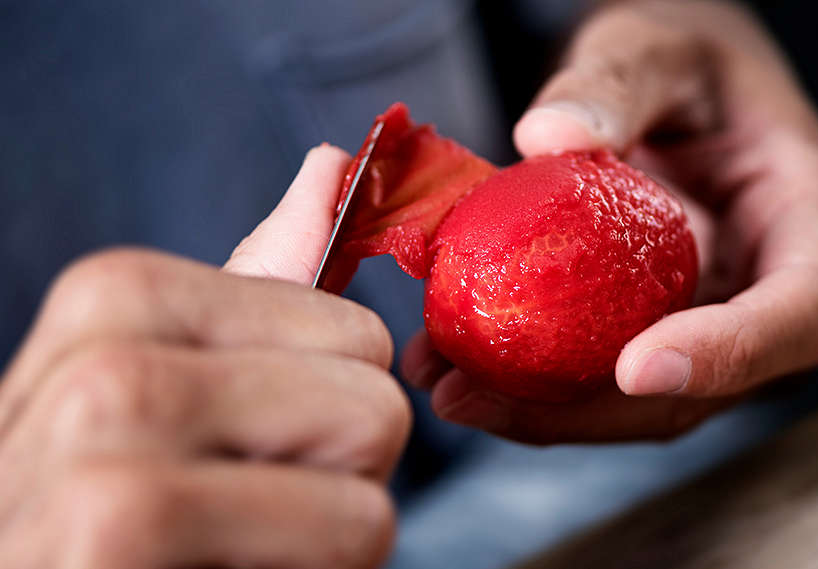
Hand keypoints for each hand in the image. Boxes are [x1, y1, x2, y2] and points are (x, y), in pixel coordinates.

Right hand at [0, 145, 410, 567]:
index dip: (330, 411)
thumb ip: (261, 283)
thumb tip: (333, 161)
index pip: (360, 336)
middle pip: (375, 406)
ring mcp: (104, 468)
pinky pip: (345, 541)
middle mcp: (102, 368)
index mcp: (116, 297)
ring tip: (229, 546)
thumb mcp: (171, 378)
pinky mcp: (120, 543)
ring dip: (325, 540)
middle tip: (240, 512)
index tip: (245, 452)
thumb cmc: (108, 503)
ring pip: (369, 492)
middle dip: (337, 476)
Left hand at [402, 0, 817, 443]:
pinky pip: (601, 377)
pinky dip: (532, 384)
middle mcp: (771, 296)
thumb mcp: (659, 48)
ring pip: (643, 403)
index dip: (727, 353)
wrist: (674, 87)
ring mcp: (710, 324)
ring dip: (544, 411)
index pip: (800, 314)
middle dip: (594, 410)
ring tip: (448, 386)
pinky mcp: (654, 331)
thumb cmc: (687, 60)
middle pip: (705, 388)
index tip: (635, 368)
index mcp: (814, 223)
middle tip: (480, 395)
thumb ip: (616, 84)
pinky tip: (457, 366)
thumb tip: (546, 137)